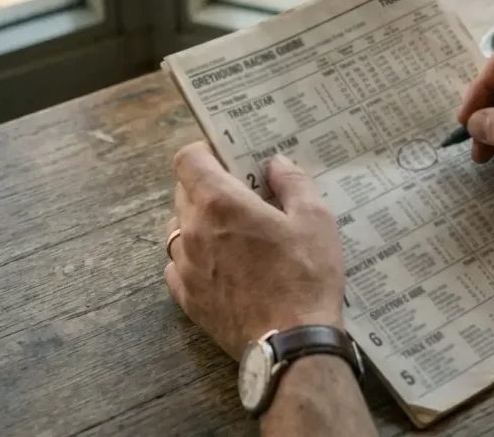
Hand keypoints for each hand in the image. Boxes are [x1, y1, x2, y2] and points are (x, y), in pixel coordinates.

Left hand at [165, 142, 343, 359]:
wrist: (292, 343)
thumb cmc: (306, 276)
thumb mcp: (315, 219)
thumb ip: (294, 183)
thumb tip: (276, 164)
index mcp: (221, 204)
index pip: (187, 160)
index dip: (203, 151)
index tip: (225, 155)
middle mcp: (193, 231)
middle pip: (182, 192)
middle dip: (207, 184)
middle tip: (242, 192)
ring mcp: (186, 268)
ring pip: (178, 229)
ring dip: (199, 222)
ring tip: (232, 231)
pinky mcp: (188, 299)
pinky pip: (178, 266)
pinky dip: (193, 257)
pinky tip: (221, 264)